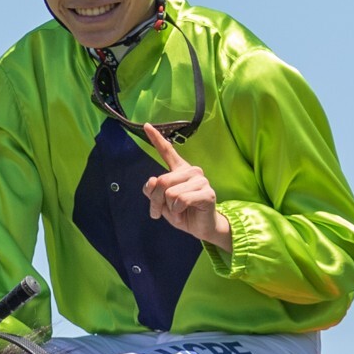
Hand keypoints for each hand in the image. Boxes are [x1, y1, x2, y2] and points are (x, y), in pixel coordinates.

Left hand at [142, 123, 232, 251]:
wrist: (200, 228)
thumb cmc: (182, 212)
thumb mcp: (161, 203)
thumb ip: (152, 191)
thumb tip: (153, 180)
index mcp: (179, 170)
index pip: (167, 151)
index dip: (156, 138)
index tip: (146, 125)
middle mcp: (191, 170)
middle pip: (162, 181)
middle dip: (156, 200)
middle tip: (160, 211)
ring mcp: (201, 180)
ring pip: (170, 192)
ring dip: (169, 208)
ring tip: (177, 212)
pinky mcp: (207, 192)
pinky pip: (181, 200)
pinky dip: (178, 211)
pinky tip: (184, 213)